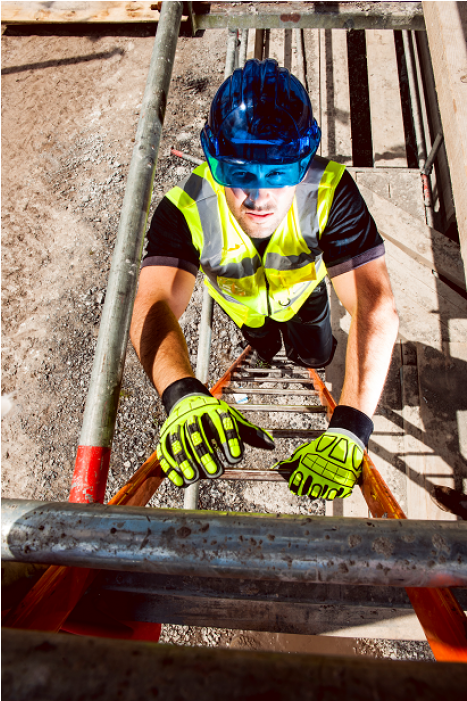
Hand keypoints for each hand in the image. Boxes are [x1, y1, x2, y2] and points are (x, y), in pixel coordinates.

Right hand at [157, 391, 274, 486]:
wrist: (186, 399)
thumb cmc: (214, 414)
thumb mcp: (232, 419)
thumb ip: (250, 434)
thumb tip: (271, 446)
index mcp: (213, 411)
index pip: (222, 425)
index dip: (229, 440)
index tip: (236, 457)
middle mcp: (193, 416)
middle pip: (198, 435)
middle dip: (206, 454)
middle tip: (217, 472)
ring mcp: (177, 426)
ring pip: (179, 444)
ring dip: (186, 461)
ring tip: (195, 477)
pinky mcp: (165, 436)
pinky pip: (165, 451)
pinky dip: (172, 468)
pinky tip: (181, 482)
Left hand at [273, 429, 364, 499]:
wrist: (342, 441)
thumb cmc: (321, 446)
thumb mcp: (304, 452)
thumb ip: (293, 461)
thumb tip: (281, 465)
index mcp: (305, 472)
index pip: (296, 488)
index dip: (297, 487)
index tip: (299, 486)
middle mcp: (317, 479)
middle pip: (311, 495)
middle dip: (311, 490)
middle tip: (314, 484)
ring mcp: (331, 483)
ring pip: (325, 496)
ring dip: (324, 491)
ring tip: (325, 484)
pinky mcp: (344, 485)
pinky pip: (338, 495)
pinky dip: (337, 491)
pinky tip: (335, 484)